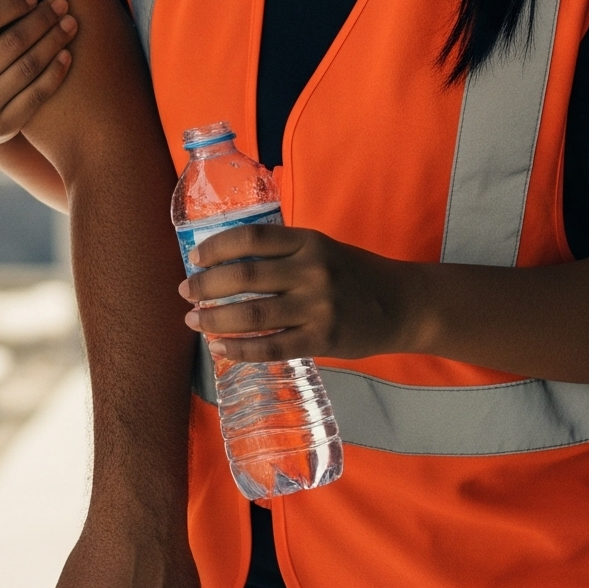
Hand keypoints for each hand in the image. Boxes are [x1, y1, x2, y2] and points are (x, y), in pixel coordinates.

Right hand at [0, 0, 77, 149]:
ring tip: (70, 24)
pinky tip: (67, 54)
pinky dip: (55, 73)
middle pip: (12, 42)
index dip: (12, 5)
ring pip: (28, 67)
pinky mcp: (3, 126)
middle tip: (62, 5)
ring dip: (54, 41)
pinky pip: (36, 95)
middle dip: (42, 19)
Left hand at [182, 222, 414, 362]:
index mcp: (307, 242)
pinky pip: (272, 347)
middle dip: (206, 285)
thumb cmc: (353, 275)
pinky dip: (241, 349)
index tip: (194, 258)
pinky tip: (220, 348)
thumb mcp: (321, 249)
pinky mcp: (323, 339)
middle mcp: (311, 270)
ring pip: (253, 313)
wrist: (403, 304)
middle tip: (185, 292)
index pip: (250, 238)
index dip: (215, 247)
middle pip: (244, 275)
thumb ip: (282, 254)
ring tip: (194, 321)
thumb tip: (225, 265)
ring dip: (215, 318)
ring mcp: (318, 306)